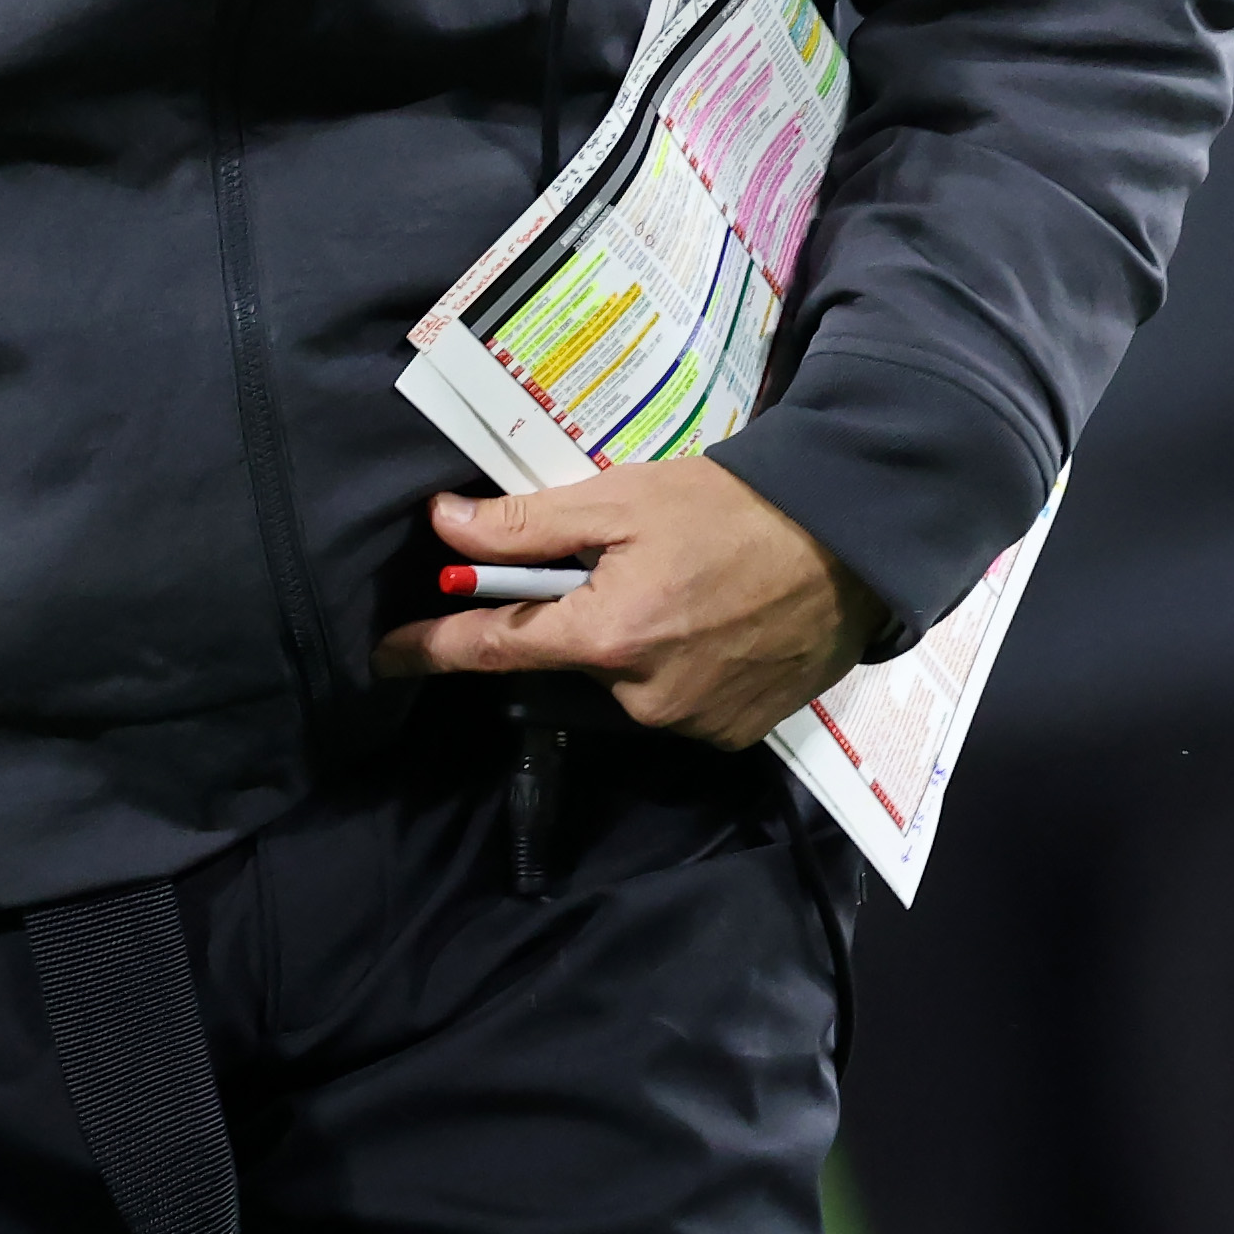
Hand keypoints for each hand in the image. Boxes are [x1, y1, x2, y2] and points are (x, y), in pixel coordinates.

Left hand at [373, 462, 882, 746]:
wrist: (849, 541)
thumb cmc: (729, 506)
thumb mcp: (621, 497)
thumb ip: (526, 525)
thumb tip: (442, 527)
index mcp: (608, 637)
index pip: (491, 651)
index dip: (430, 647)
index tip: (384, 654)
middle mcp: (643, 698)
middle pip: (565, 664)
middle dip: (571, 621)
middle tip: (616, 566)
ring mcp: (692, 725)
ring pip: (621, 686)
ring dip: (626, 644)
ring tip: (677, 587)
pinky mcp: (733, 736)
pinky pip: (672, 706)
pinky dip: (673, 668)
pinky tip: (708, 622)